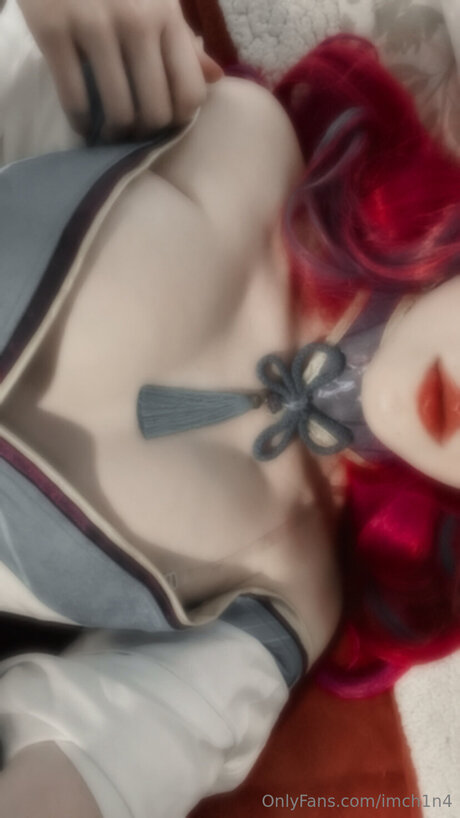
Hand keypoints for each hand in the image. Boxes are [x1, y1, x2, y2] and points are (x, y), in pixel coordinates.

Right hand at [16, 0, 223, 138]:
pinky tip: (82, 124)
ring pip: (119, 111)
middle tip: (133, 133)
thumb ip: (183, 39)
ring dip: (114, 133)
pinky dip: (81, 122)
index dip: (179, 119)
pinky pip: (75, 99)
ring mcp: (94, 25)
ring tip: (108, 133)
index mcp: (166, 15)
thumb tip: (215, 78)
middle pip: (156, 110)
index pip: (190, 91)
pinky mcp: (53, 30)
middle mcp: (136, 21)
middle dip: (145, 133)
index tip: (164, 124)